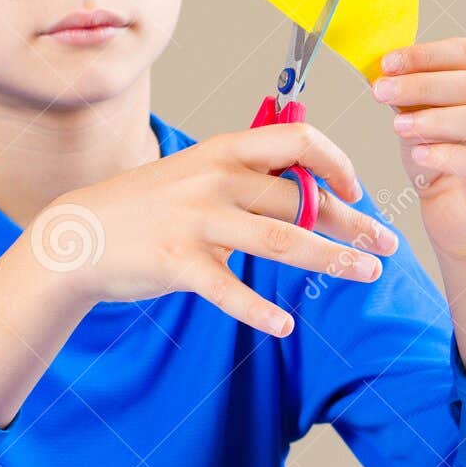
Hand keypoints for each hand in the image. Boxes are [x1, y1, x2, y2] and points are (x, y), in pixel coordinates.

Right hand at [28, 124, 399, 338]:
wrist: (79, 233)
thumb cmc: (150, 205)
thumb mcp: (198, 172)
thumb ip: (247, 177)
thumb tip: (311, 188)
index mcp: (225, 151)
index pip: (298, 141)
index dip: (337, 163)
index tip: (357, 190)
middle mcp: (215, 180)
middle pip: (302, 201)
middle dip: (353, 224)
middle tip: (386, 245)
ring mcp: (196, 221)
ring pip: (282, 241)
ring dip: (332, 260)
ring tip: (366, 274)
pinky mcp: (178, 263)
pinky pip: (229, 290)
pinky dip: (261, 311)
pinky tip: (286, 324)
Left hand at [371, 37, 465, 258]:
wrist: (453, 215)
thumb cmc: (440, 158)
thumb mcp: (420, 118)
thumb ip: (411, 93)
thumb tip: (385, 67)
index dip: (426, 56)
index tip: (386, 64)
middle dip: (423, 85)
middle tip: (381, 91)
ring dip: (437, 120)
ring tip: (397, 126)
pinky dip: (449, 155)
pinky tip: (419, 155)